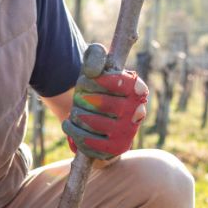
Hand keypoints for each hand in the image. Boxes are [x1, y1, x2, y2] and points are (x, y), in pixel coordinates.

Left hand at [63, 44, 148, 159]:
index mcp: (137, 89)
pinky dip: (73, 131)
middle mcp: (137, 112)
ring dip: (76, 114)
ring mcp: (127, 133)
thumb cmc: (99, 91)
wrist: (102, 124)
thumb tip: (93, 70)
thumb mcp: (99, 69)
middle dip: (81, 98)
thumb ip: (96, 57)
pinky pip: (88, 141)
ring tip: (75, 111)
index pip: (115, 82)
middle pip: (100, 102)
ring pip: (91, 122)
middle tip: (78, 97)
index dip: (93, 81)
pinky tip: (69, 125)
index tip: (84, 80)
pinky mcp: (115, 150)